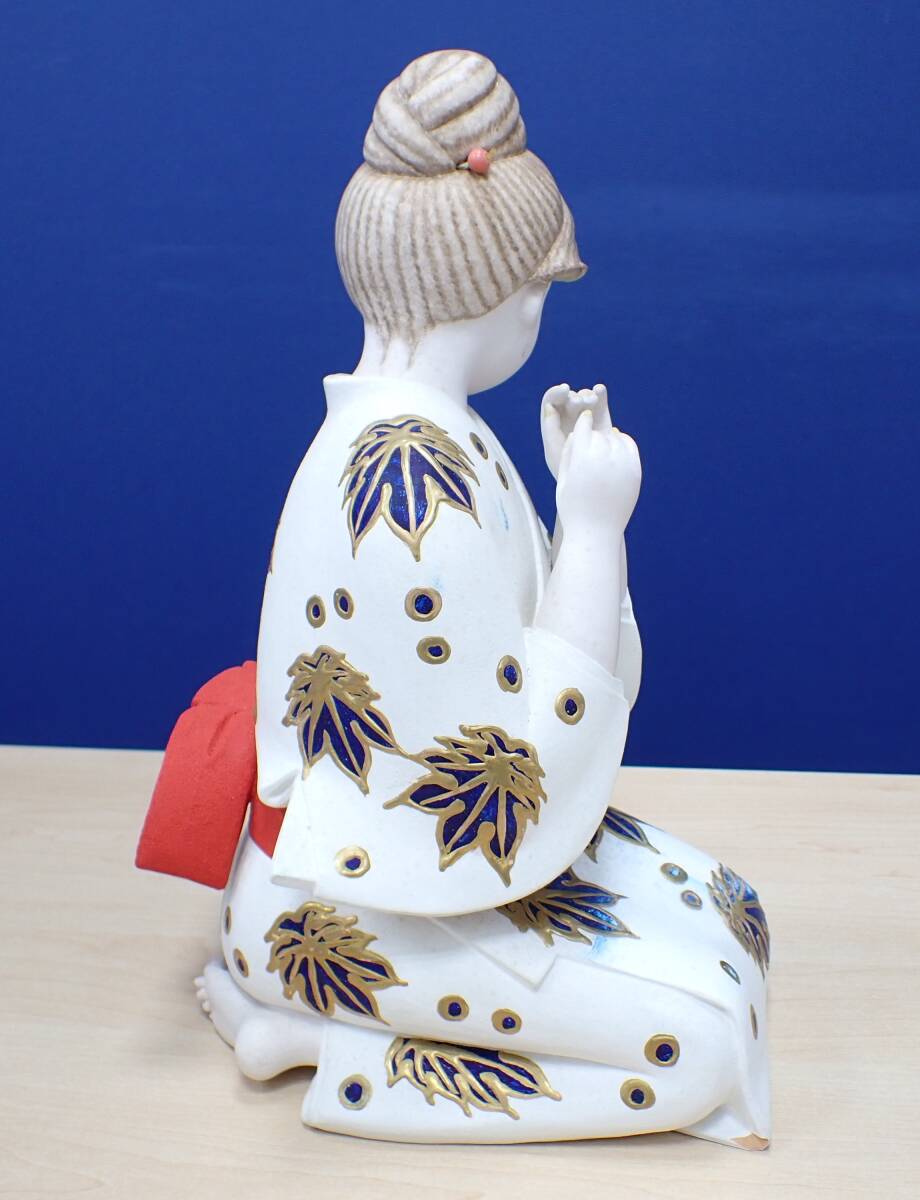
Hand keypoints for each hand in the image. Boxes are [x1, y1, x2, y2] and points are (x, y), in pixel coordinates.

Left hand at [541, 383, 612, 478]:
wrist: (590, 482)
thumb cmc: (568, 470)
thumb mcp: (555, 451)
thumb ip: (550, 429)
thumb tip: (550, 406)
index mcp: (553, 423)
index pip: (551, 401)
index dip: (556, 392)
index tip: (564, 390)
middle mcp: (568, 417)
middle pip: (570, 397)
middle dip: (575, 397)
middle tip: (581, 402)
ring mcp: (586, 415)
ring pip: (585, 396)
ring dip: (587, 394)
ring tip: (591, 400)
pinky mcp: (602, 417)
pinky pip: (600, 401)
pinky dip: (599, 392)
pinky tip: (599, 390)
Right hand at [556, 410, 640, 536]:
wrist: (596, 532)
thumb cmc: (573, 507)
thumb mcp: (563, 479)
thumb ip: (569, 453)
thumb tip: (577, 432)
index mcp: (582, 458)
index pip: (584, 427)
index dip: (583, 421)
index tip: (583, 418)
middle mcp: (604, 458)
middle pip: (600, 433)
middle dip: (594, 434)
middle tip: (592, 433)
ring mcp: (622, 465)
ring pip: (617, 438)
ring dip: (609, 438)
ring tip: (603, 441)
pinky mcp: (635, 472)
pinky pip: (630, 448)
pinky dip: (624, 443)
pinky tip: (616, 447)